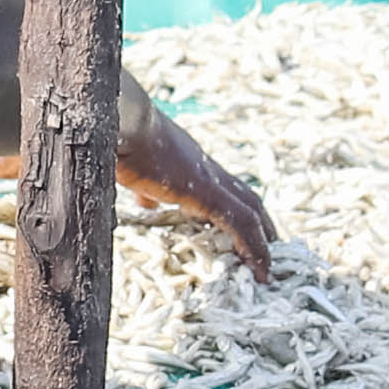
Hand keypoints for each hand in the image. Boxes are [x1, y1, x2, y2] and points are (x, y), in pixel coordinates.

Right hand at [122, 106, 280, 279]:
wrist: (119, 120)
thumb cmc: (120, 139)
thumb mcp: (135, 169)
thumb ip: (146, 186)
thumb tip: (148, 200)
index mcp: (190, 163)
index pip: (225, 187)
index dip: (239, 209)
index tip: (246, 233)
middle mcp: (206, 169)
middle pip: (247, 197)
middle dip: (261, 225)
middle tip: (269, 253)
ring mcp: (209, 179)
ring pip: (251, 210)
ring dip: (262, 239)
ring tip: (267, 268)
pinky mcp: (206, 192)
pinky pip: (240, 222)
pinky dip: (254, 246)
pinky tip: (259, 268)